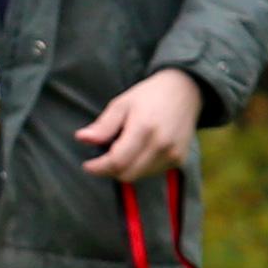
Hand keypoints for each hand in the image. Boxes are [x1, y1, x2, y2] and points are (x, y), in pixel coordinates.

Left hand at [75, 67, 203, 182]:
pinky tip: (140, 149)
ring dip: (126, 168)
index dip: (99, 167)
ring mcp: (173, 154)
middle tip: (104, 156)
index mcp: (144, 128)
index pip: (117, 161)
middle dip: (110, 169)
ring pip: (139, 176)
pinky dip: (141, 166)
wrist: (185, 91)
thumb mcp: (122, 104)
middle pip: (127, 174)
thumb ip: (103, 125)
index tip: (87, 165)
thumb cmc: (149, 95)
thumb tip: (81, 138)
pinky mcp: (179, 159)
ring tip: (125, 147)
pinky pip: (152, 172)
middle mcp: (161, 145)